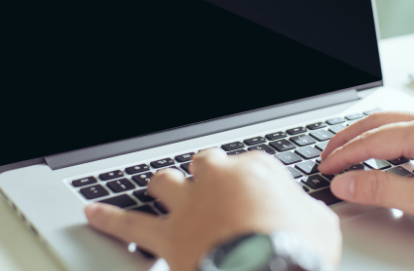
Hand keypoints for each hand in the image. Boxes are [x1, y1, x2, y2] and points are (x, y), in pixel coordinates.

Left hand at [85, 149, 341, 270]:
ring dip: (162, 186)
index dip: (251, 184)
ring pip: (164, 181)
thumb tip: (302, 214)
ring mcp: (189, 205)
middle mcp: (218, 179)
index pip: (249, 164)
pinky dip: (108, 217)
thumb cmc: (299, 251)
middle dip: (207, 174)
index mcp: (256, 170)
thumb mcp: (321, 226)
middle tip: (212, 192)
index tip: (256, 202)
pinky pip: (128, 224)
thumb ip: (306, 211)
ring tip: (160, 191)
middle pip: (205, 163)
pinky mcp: (167, 236)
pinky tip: (92, 212)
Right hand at [318, 111, 413, 236]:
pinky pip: (411, 127)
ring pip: (394, 121)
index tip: (325, 167)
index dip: (342, 155)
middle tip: (328, 153)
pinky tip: (390, 150)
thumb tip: (345, 182)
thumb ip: (380, 189)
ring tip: (351, 148)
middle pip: (377, 121)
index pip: (368, 140)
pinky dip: (388, 136)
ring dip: (367, 133)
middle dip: (348, 137)